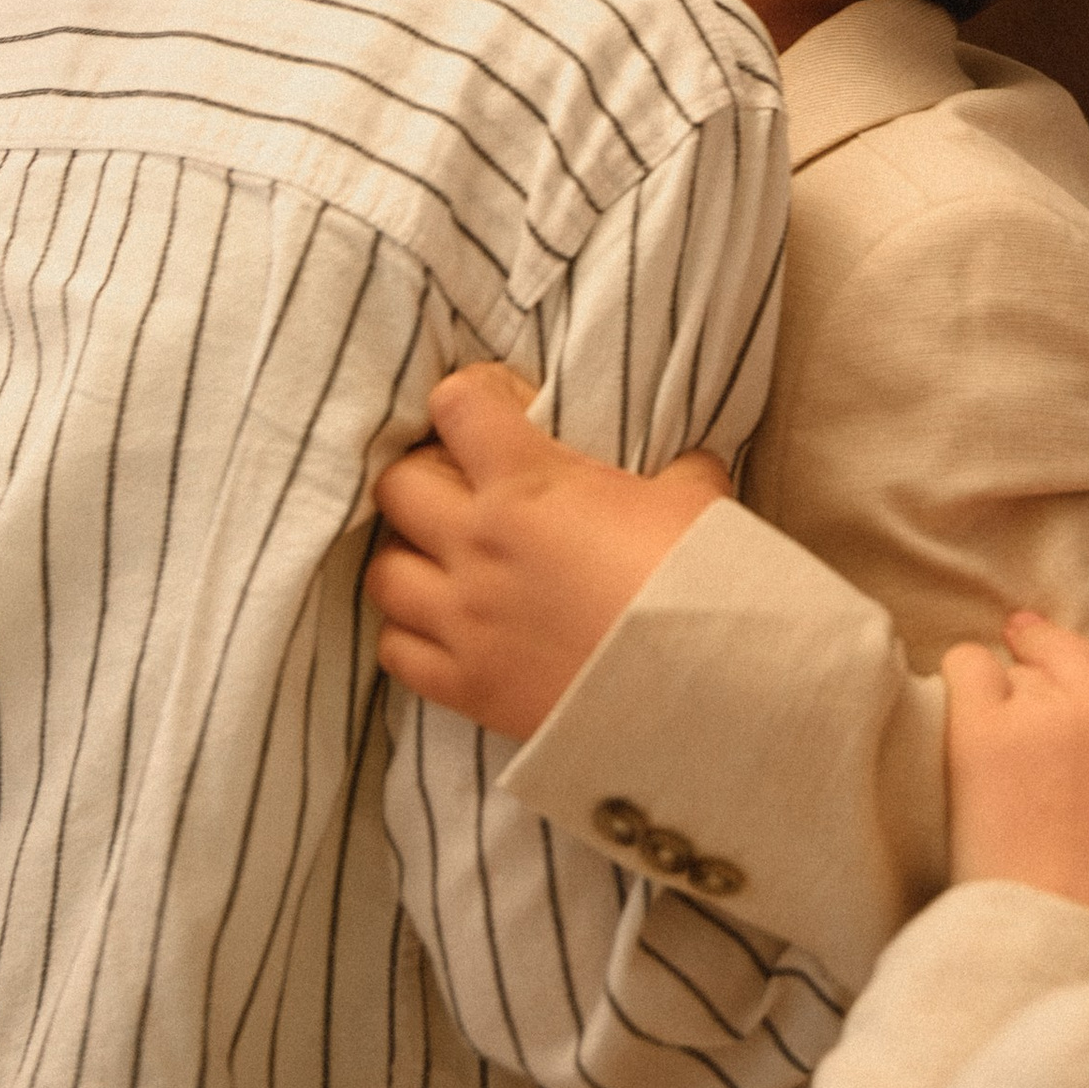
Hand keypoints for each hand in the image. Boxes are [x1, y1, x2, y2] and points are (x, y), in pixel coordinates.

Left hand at [365, 362, 730, 740]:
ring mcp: (464, 620)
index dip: (475, 398)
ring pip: (383, 571)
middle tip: (464, 487)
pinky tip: (446, 628)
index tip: (501, 412)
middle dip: (426, 476)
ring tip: (446, 561)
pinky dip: (411, 635)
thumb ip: (672, 468)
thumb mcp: (695, 498)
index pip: (456, 405)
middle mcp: (477, 545)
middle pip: (397, 485)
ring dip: (409, 557)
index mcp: (526, 483)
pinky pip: (396, 651)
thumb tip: (685, 466)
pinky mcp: (466, 686)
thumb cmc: (700, 582)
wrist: (705, 689)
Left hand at [943, 611, 1088, 955]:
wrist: (1059, 956)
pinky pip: (968, 667)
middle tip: (1037, 653)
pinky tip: (966, 700)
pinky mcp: (983, 735)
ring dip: (1016, 680)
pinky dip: (966, 675)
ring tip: (1003, 700)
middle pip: (1081, 648)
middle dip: (1060, 651)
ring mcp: (1046, 718)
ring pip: (1025, 661)